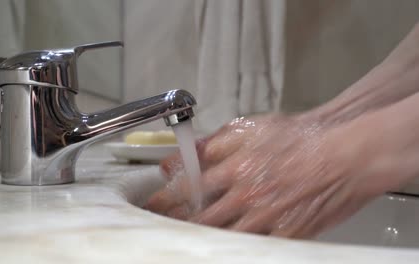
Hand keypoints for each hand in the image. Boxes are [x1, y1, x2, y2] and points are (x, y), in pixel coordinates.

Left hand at [144, 114, 372, 237]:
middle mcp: (246, 196)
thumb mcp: (250, 129)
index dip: (165, 198)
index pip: (188, 187)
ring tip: (185, 239)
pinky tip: (223, 246)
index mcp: (235, 168)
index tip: (152, 204)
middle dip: (175, 224)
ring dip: (200, 238)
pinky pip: (255, 247)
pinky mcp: (287, 234)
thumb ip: (212, 144)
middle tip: (161, 226)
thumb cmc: (299, 137)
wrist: (343, 153)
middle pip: (200, 218)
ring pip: (223, 237)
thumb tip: (181, 155)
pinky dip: (235, 247)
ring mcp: (267, 218)